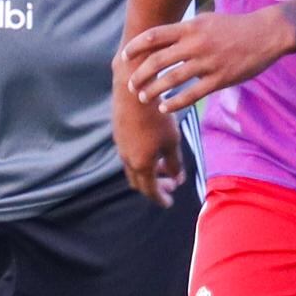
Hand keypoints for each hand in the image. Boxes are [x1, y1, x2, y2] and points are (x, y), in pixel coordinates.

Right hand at [115, 82, 182, 206]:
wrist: (133, 91)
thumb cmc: (157, 117)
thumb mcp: (172, 142)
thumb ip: (174, 163)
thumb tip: (177, 178)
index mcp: (141, 164)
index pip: (150, 190)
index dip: (161, 198)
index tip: (169, 204)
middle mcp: (127, 159)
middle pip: (139, 182)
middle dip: (155, 187)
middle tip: (171, 186)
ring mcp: (120, 146)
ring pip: (133, 168)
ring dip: (149, 172)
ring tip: (165, 167)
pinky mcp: (119, 134)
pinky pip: (129, 155)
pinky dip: (141, 159)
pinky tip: (153, 150)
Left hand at [118, 7, 295, 121]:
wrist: (266, 34)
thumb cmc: (234, 28)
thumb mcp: (206, 21)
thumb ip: (184, 31)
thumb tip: (158, 40)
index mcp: (191, 27)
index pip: (153, 36)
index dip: (134, 47)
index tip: (124, 58)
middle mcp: (196, 44)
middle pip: (157, 61)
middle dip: (139, 75)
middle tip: (131, 85)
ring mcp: (208, 62)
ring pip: (171, 80)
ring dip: (152, 91)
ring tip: (144, 98)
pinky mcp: (220, 79)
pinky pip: (191, 95)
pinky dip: (174, 103)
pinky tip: (164, 108)